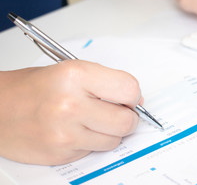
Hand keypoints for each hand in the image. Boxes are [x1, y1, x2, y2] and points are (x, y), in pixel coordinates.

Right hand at [0, 60, 141, 164]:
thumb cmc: (33, 87)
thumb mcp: (71, 70)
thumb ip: (106, 82)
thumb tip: (136, 100)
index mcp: (75, 76)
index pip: (129, 89)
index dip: (134, 95)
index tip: (130, 98)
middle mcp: (70, 105)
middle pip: (126, 120)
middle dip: (127, 117)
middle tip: (117, 112)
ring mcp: (65, 133)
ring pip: (114, 139)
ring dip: (110, 132)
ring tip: (92, 120)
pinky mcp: (61, 153)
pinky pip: (96, 150)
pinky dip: (93, 142)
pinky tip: (77, 131)